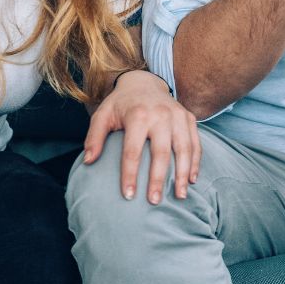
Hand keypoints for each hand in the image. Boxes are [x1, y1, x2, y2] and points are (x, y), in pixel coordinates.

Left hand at [83, 70, 200, 203]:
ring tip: (180, 196)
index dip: (130, 175)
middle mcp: (160, 115)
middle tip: (154, 201)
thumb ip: (94, 137)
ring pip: (183, 148)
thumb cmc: (121, 104)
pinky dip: (196, 162)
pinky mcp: (188, 117)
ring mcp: (177, 115)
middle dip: (158, 179)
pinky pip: (195, 142)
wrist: (144, 82)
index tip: (128, 196)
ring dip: (183, 174)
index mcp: (137, 115)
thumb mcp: (102, 115)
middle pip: (161, 152)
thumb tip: (88, 161)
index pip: (133, 151)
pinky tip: (192, 179)